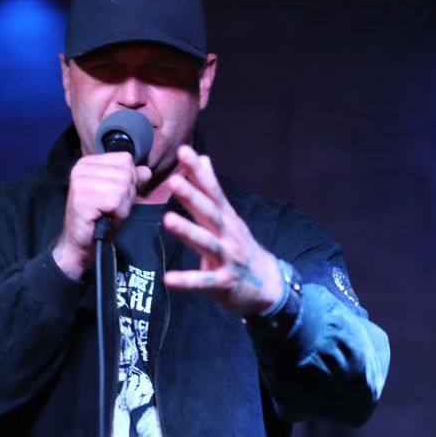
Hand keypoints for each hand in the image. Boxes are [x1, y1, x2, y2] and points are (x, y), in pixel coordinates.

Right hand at [53, 152, 151, 277]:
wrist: (81, 245)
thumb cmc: (99, 220)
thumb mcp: (120, 197)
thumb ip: (132, 181)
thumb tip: (146, 171)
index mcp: (89, 162)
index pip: (125, 159)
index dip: (130, 180)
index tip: (116, 197)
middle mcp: (81, 167)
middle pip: (126, 173)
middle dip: (127, 196)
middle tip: (112, 209)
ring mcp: (80, 182)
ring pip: (123, 187)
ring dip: (122, 207)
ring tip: (108, 214)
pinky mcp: (83, 198)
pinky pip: (116, 201)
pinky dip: (118, 214)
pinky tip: (106, 219)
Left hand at [163, 146, 282, 314]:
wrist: (267, 285)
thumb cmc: (240, 247)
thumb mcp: (228, 217)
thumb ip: (211, 190)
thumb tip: (203, 158)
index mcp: (226, 218)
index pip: (212, 190)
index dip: (198, 172)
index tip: (183, 151)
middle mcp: (228, 234)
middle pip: (210, 212)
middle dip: (193, 196)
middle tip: (174, 180)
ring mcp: (228, 258)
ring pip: (207, 243)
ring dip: (188, 231)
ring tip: (168, 220)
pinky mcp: (224, 282)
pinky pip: (204, 281)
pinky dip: (187, 281)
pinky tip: (168, 279)